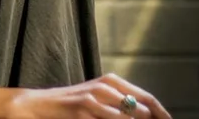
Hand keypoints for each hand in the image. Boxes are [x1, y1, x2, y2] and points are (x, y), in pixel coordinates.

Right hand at [3, 73, 169, 118]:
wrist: (38, 105)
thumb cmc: (71, 105)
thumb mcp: (97, 101)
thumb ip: (119, 106)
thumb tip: (145, 115)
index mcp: (113, 82)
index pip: (146, 97)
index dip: (161, 112)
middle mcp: (106, 86)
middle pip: (142, 106)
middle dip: (154, 118)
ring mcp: (94, 96)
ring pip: (127, 115)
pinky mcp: (83, 108)